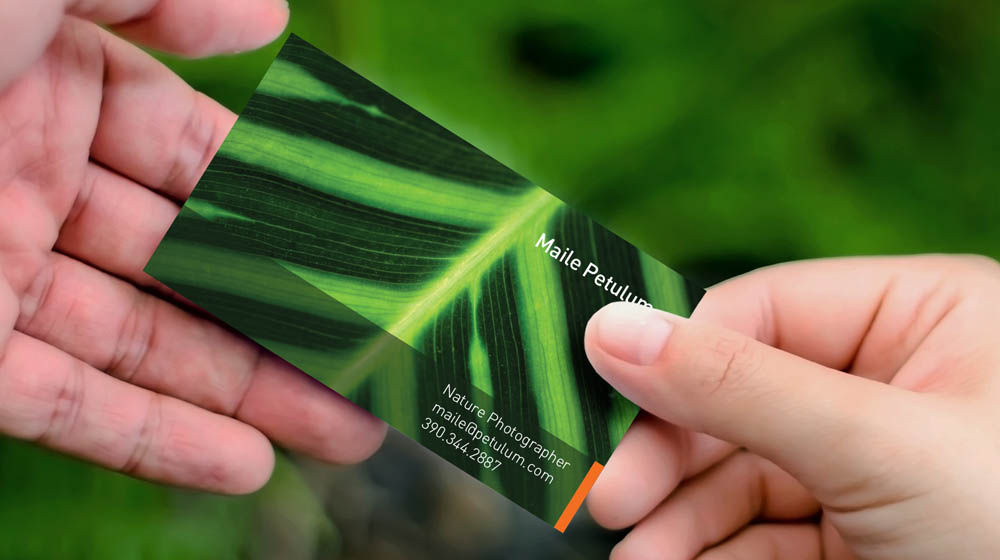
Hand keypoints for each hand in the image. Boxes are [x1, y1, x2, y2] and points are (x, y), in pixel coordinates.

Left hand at [0, 0, 384, 493]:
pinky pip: (68, 404)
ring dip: (251, 391)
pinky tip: (249, 467)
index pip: (210, 152)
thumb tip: (272, 15)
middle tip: (381, 357)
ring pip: (150, 339)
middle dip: (293, 311)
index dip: (299, 202)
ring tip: (348, 430)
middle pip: (197, 259)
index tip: (375, 248)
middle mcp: (33, 174)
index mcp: (55, 76)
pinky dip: (158, 437)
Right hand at [585, 255, 999, 558]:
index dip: (676, 353)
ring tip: (637, 559)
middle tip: (613, 502)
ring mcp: (872, 465)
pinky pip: (765, 532)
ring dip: (682, 518)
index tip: (602, 400)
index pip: (763, 309)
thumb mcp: (879, 447)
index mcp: (920, 317)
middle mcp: (891, 382)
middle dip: (673, 455)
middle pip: (739, 397)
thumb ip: (739, 385)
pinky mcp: (860, 537)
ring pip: (744, 473)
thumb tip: (611, 330)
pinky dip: (714, 551)